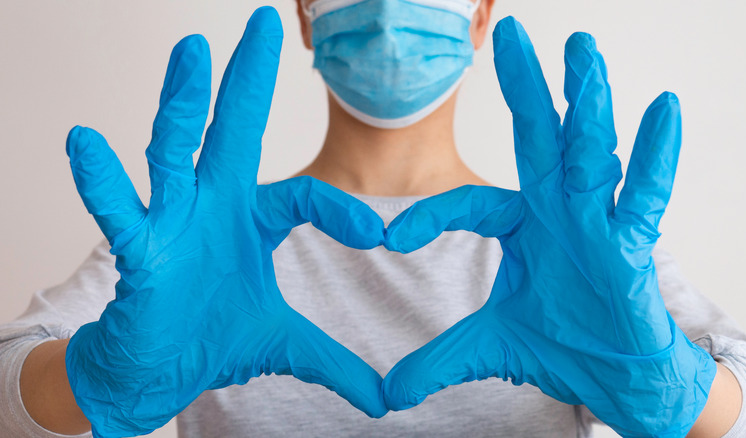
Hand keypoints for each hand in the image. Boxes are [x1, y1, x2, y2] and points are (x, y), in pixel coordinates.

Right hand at [65, 8, 386, 437]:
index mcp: (251, 220)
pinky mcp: (136, 253)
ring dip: (181, 105)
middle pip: (232, 132)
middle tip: (262, 22)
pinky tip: (85, 142)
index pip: (304, 196)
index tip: (384, 235)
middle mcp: (211, 207)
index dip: (343, 212)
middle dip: (246, 80)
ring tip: (191, 51)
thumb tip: (383, 400)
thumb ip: (334, 363)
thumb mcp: (286, 345)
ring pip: (174, 153)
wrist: (158, 369)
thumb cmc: (214, 338)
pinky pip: (119, 212)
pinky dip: (103, 182)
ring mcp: (171, 224)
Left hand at [381, 17, 716, 436]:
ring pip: (590, 154)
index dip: (429, 218)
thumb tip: (387, 394)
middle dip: (525, 89)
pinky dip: (654, 155)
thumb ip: (438, 361)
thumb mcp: (489, 347)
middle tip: (508, 34)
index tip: (386, 239)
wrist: (614, 375)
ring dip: (587, 102)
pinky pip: (643, 195)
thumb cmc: (560, 345)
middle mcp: (558, 212)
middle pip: (537, 141)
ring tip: (581, 49)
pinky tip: (662, 108)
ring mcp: (597, 222)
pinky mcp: (633, 244)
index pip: (468, 204)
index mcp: (521, 226)